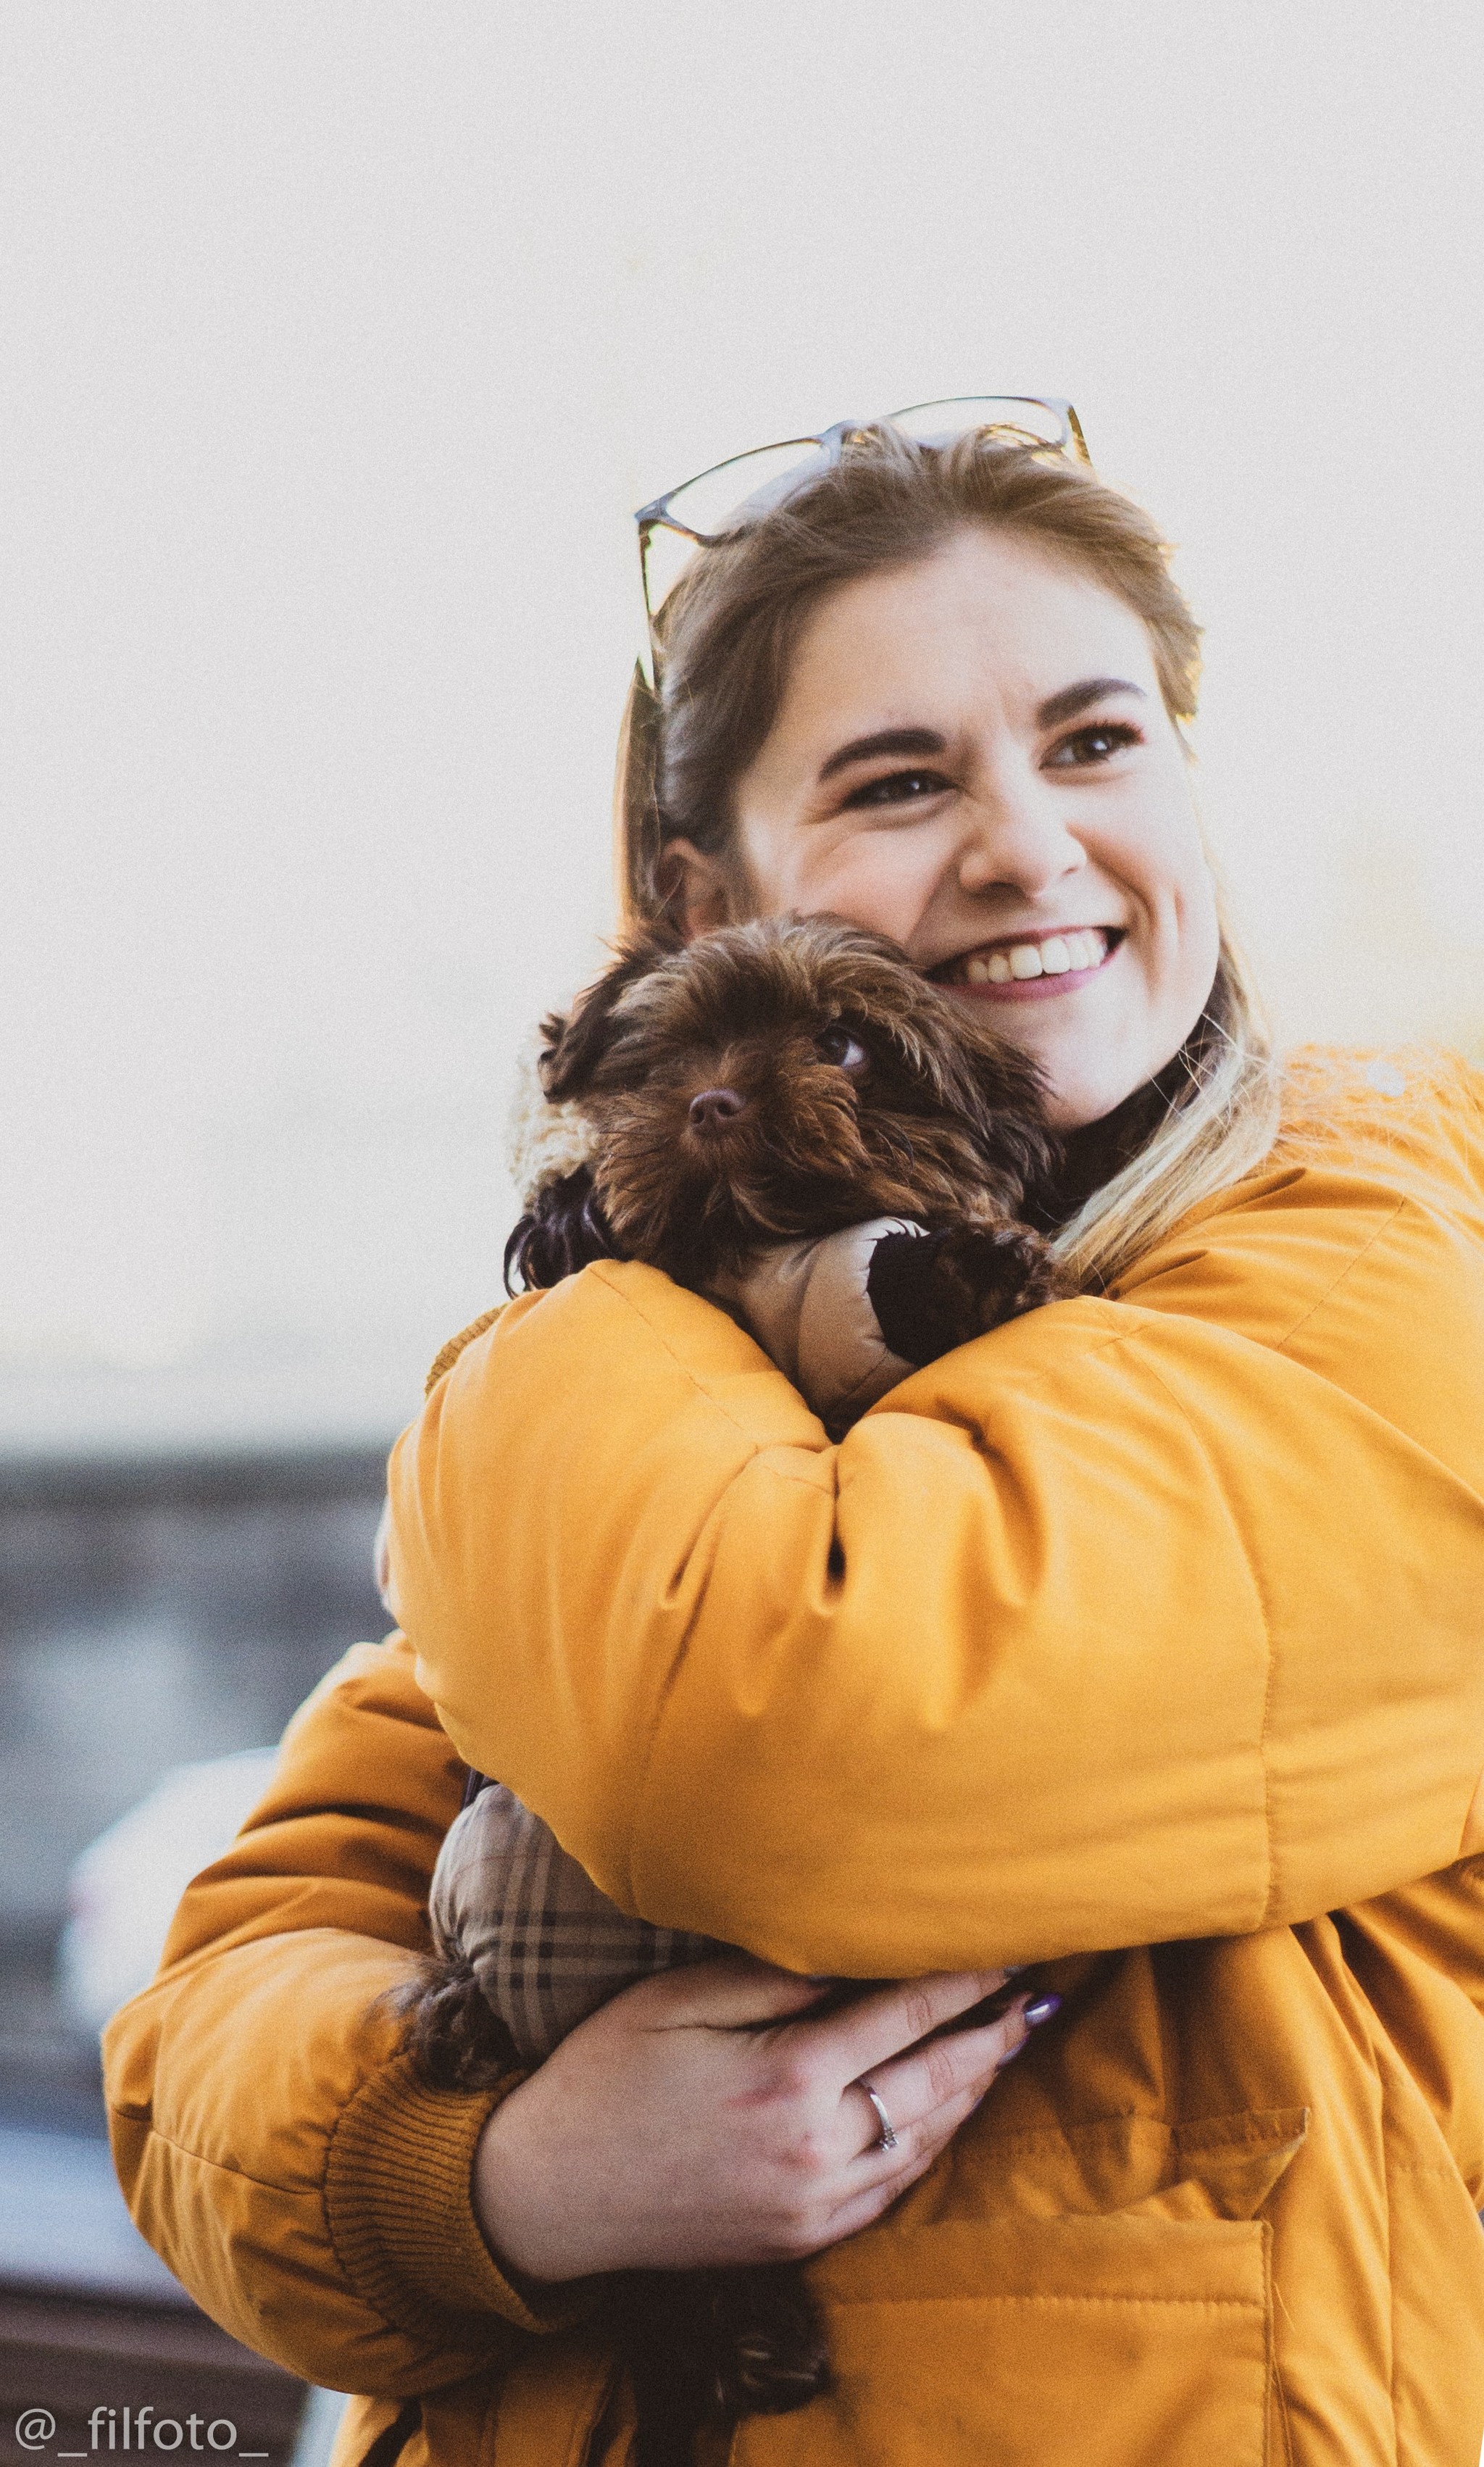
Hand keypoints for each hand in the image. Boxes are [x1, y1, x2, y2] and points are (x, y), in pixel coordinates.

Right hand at [471, 1954, 1039, 2280]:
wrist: (548, 2196)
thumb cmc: (604, 2075)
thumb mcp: (676, 2000)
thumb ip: (772, 1979)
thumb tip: (852, 1956)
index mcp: (788, 2079)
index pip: (907, 2015)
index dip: (966, 1977)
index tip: (1008, 1943)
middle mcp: (815, 2149)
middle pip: (935, 2082)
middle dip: (991, 2035)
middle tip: (1036, 1995)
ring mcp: (812, 2205)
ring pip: (924, 2141)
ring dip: (973, 2090)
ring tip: (1007, 2044)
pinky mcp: (800, 2239)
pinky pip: (890, 2189)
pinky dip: (931, 2145)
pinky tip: (946, 2113)